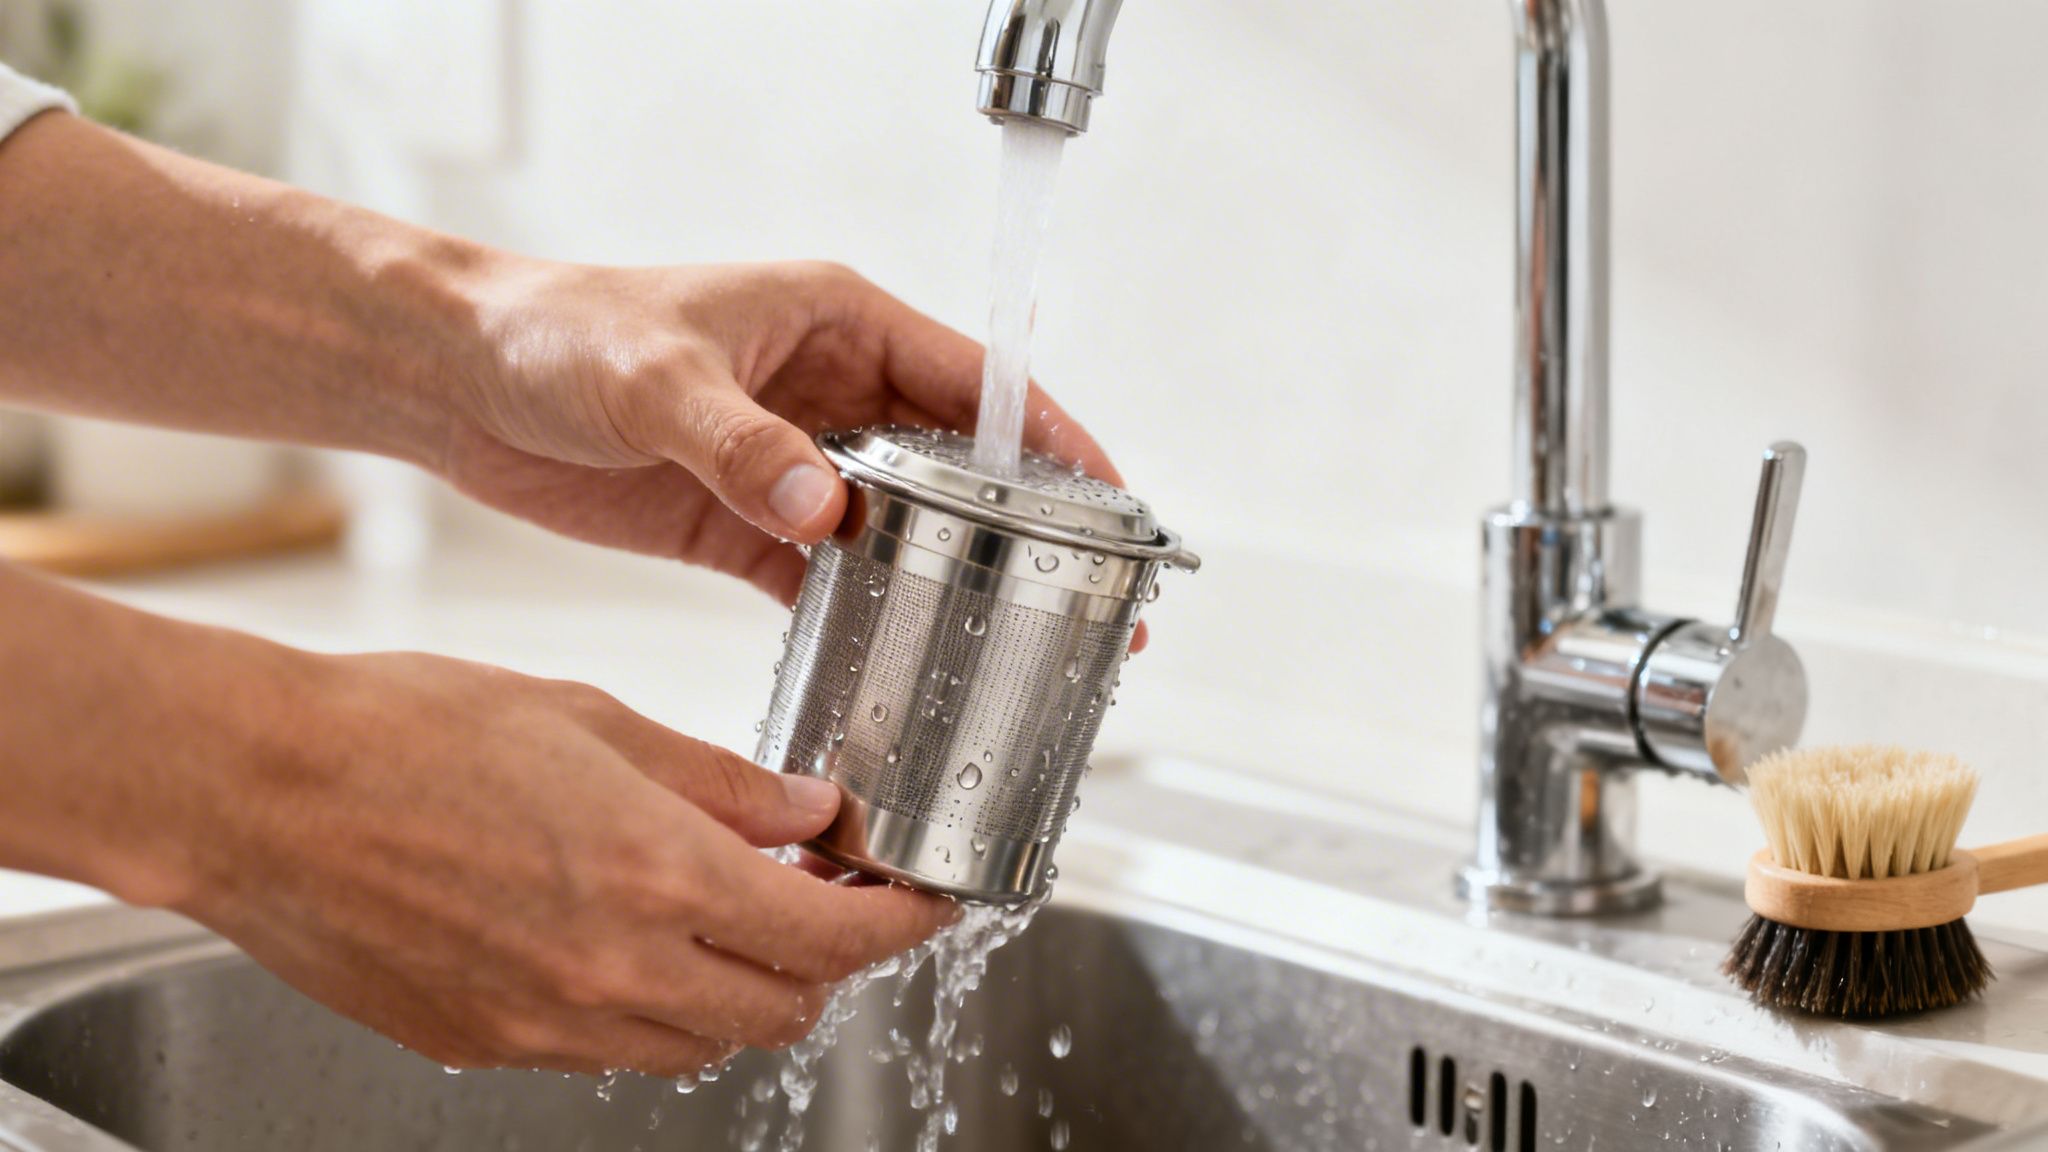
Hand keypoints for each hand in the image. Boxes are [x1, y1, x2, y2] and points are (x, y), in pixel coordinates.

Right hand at [173, 647, 954, 1075]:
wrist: (251, 793)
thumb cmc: (403, 731)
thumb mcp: (594, 718)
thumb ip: (720, 780)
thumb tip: (809, 812)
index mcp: (653, 872)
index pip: (831, 936)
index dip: (899, 923)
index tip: (923, 902)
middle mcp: (612, 970)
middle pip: (784, 1008)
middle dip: (828, 957)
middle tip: (824, 890)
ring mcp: (547, 1024)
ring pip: (704, 1044)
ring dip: (742, 987)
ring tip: (722, 906)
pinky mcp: (486, 1047)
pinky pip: (613, 1050)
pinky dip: (653, 1007)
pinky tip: (627, 934)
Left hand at [439, 259, 1125, 605]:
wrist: (455, 383)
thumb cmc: (552, 332)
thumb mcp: (653, 377)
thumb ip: (740, 441)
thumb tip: (826, 505)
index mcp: (837, 323)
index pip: (976, 381)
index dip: (1053, 439)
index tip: (1111, 499)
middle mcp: (830, 391)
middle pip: (958, 463)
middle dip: (1022, 527)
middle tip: (1083, 596)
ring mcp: (793, 461)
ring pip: (903, 526)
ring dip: (952, 581)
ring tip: (1014, 642)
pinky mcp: (746, 523)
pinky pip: (829, 576)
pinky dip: (863, 618)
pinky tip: (896, 666)